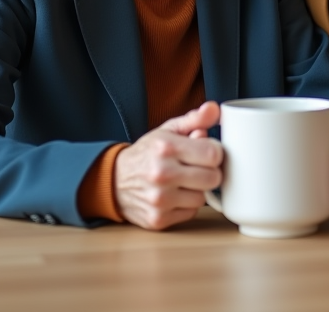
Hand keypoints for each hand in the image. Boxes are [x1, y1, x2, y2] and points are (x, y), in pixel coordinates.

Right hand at [114, 101, 222, 230]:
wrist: (114, 181)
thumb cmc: (147, 153)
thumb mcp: (167, 130)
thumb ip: (194, 119)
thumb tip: (214, 108)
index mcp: (166, 147)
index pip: (213, 154)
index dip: (214, 152)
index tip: (206, 152)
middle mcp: (162, 173)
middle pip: (213, 178)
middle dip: (209, 172)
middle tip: (196, 168)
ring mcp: (159, 199)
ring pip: (203, 198)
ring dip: (197, 190)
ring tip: (183, 182)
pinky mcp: (158, 219)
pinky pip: (190, 213)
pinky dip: (186, 205)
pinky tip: (174, 195)